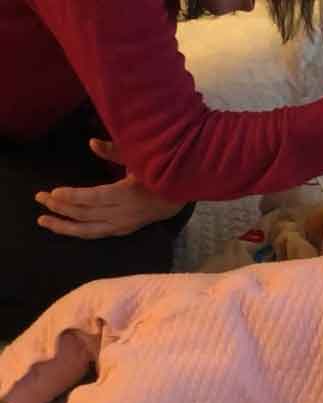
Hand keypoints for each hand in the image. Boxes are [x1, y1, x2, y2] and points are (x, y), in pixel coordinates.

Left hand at [34, 139, 184, 238]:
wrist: (176, 198)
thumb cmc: (157, 173)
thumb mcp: (139, 158)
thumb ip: (115, 152)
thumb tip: (91, 143)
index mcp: (128, 195)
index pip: (95, 198)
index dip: (74, 196)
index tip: (54, 192)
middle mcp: (123, 214)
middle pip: (86, 214)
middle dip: (61, 206)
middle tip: (40, 197)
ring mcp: (122, 225)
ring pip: (88, 230)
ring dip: (64, 225)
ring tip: (43, 220)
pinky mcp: (121, 231)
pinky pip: (95, 234)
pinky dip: (77, 231)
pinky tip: (62, 226)